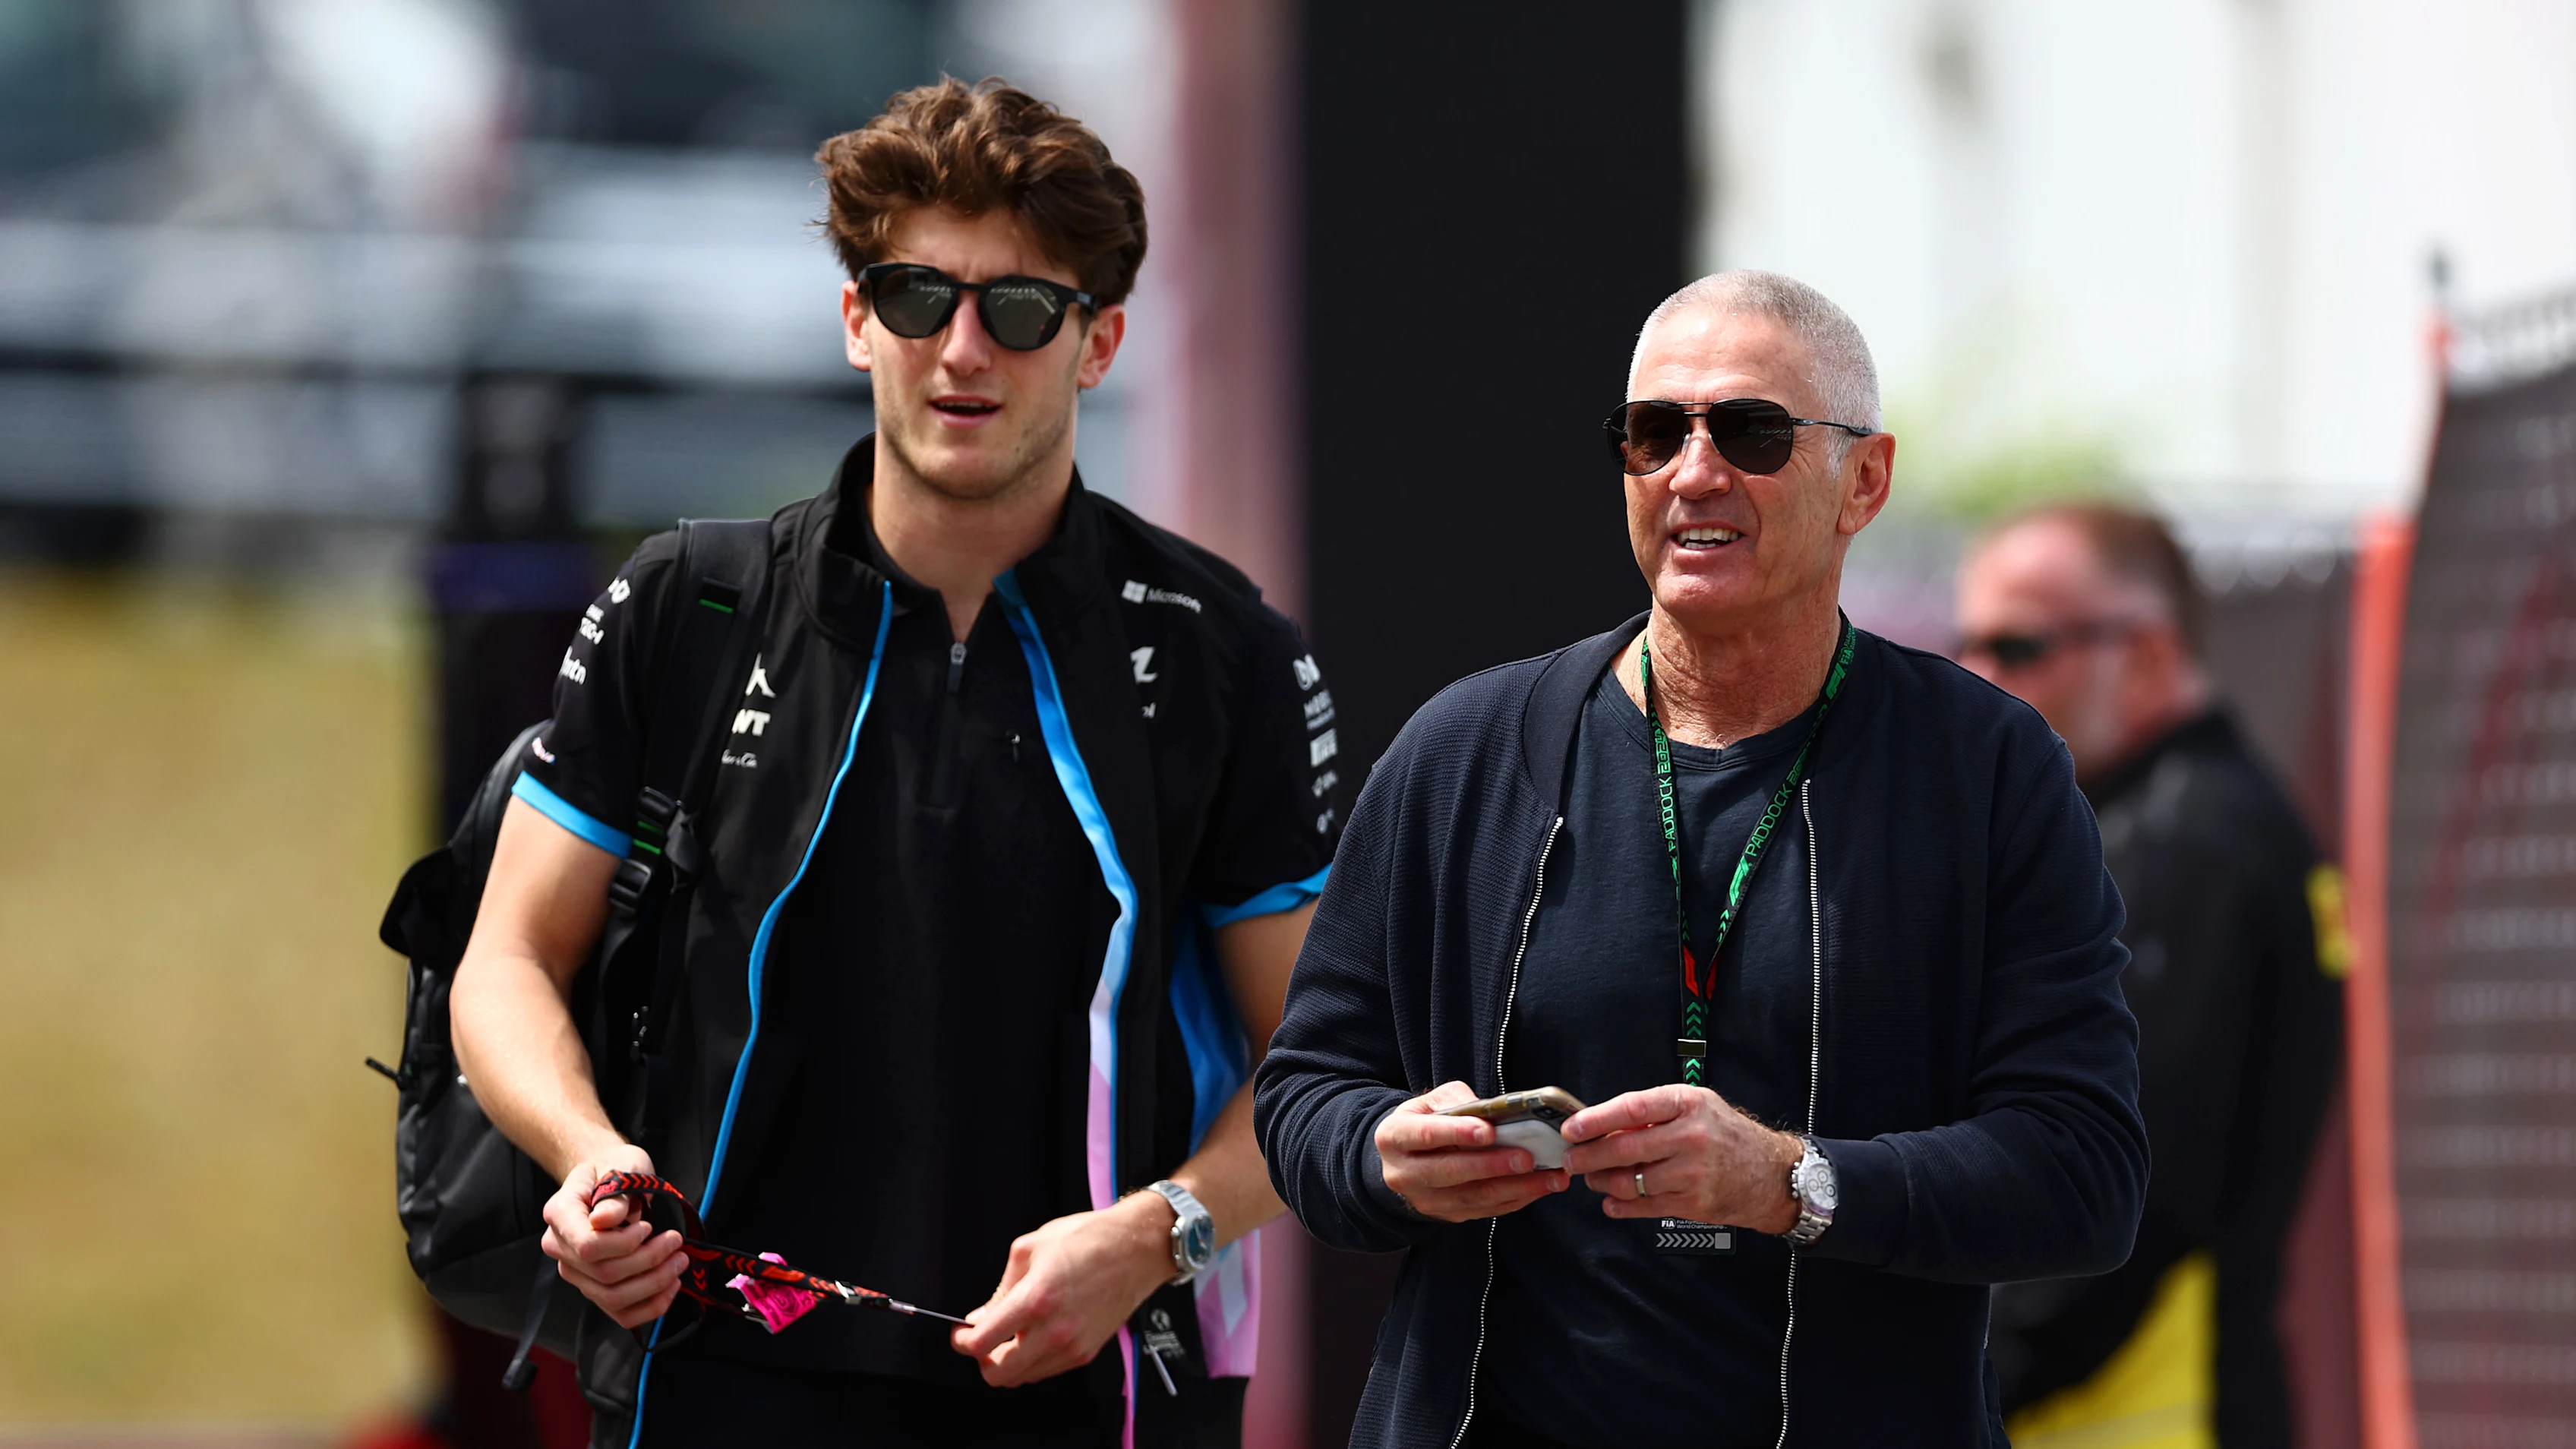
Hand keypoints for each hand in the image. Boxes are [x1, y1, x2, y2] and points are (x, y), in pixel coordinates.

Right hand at [540, 1144, 685, 1328]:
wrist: (609, 1176)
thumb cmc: (615, 1168)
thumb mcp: (621, 1166)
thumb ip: (616, 1192)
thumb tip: (604, 1220)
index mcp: (560, 1214)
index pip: (587, 1245)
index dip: (623, 1243)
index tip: (648, 1227)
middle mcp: (560, 1248)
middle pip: (604, 1274)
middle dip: (649, 1261)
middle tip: (676, 1242)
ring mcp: (575, 1272)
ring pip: (612, 1297)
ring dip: (654, 1284)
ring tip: (679, 1261)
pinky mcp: (594, 1288)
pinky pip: (620, 1313)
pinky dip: (650, 1306)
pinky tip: (670, 1286)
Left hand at [951, 1194, 1174, 1386]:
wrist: (1136, 1248)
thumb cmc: (1089, 1240)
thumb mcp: (1029, 1248)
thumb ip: (1000, 1289)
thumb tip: (981, 1318)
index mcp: (1036, 1299)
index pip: (983, 1342)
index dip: (962, 1342)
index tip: (961, 1334)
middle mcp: (1055, 1330)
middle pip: (1000, 1374)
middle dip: (982, 1360)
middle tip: (981, 1340)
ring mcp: (1072, 1346)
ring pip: (1023, 1377)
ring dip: (1009, 1362)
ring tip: (1010, 1335)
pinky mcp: (1087, 1353)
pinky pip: (1047, 1370)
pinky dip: (1033, 1361)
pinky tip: (1034, 1336)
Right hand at [1372, 1081, 1569, 1223]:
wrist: (1404, 1159)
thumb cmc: (1424, 1122)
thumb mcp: (1429, 1102)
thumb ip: (1456, 1101)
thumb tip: (1493, 1112)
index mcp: (1394, 1137)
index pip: (1426, 1135)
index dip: (1457, 1134)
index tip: (1488, 1131)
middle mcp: (1403, 1174)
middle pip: (1451, 1172)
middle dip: (1492, 1165)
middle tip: (1528, 1158)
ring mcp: (1425, 1200)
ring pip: (1473, 1197)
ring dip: (1516, 1188)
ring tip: (1550, 1177)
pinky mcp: (1447, 1215)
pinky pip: (1485, 1211)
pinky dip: (1516, 1199)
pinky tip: (1541, 1187)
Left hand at [1559, 1085, 1801, 1233]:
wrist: (1772, 1174)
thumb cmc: (1728, 1136)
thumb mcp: (1697, 1105)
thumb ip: (1655, 1112)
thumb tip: (1604, 1124)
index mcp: (1688, 1104)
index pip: (1632, 1109)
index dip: (1595, 1119)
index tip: (1572, 1128)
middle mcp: (1690, 1137)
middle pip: (1624, 1149)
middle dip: (1588, 1156)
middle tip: (1571, 1158)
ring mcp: (1692, 1173)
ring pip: (1630, 1181)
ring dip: (1602, 1182)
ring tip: (1593, 1178)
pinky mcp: (1692, 1204)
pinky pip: (1644, 1207)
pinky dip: (1620, 1206)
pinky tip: (1611, 1201)